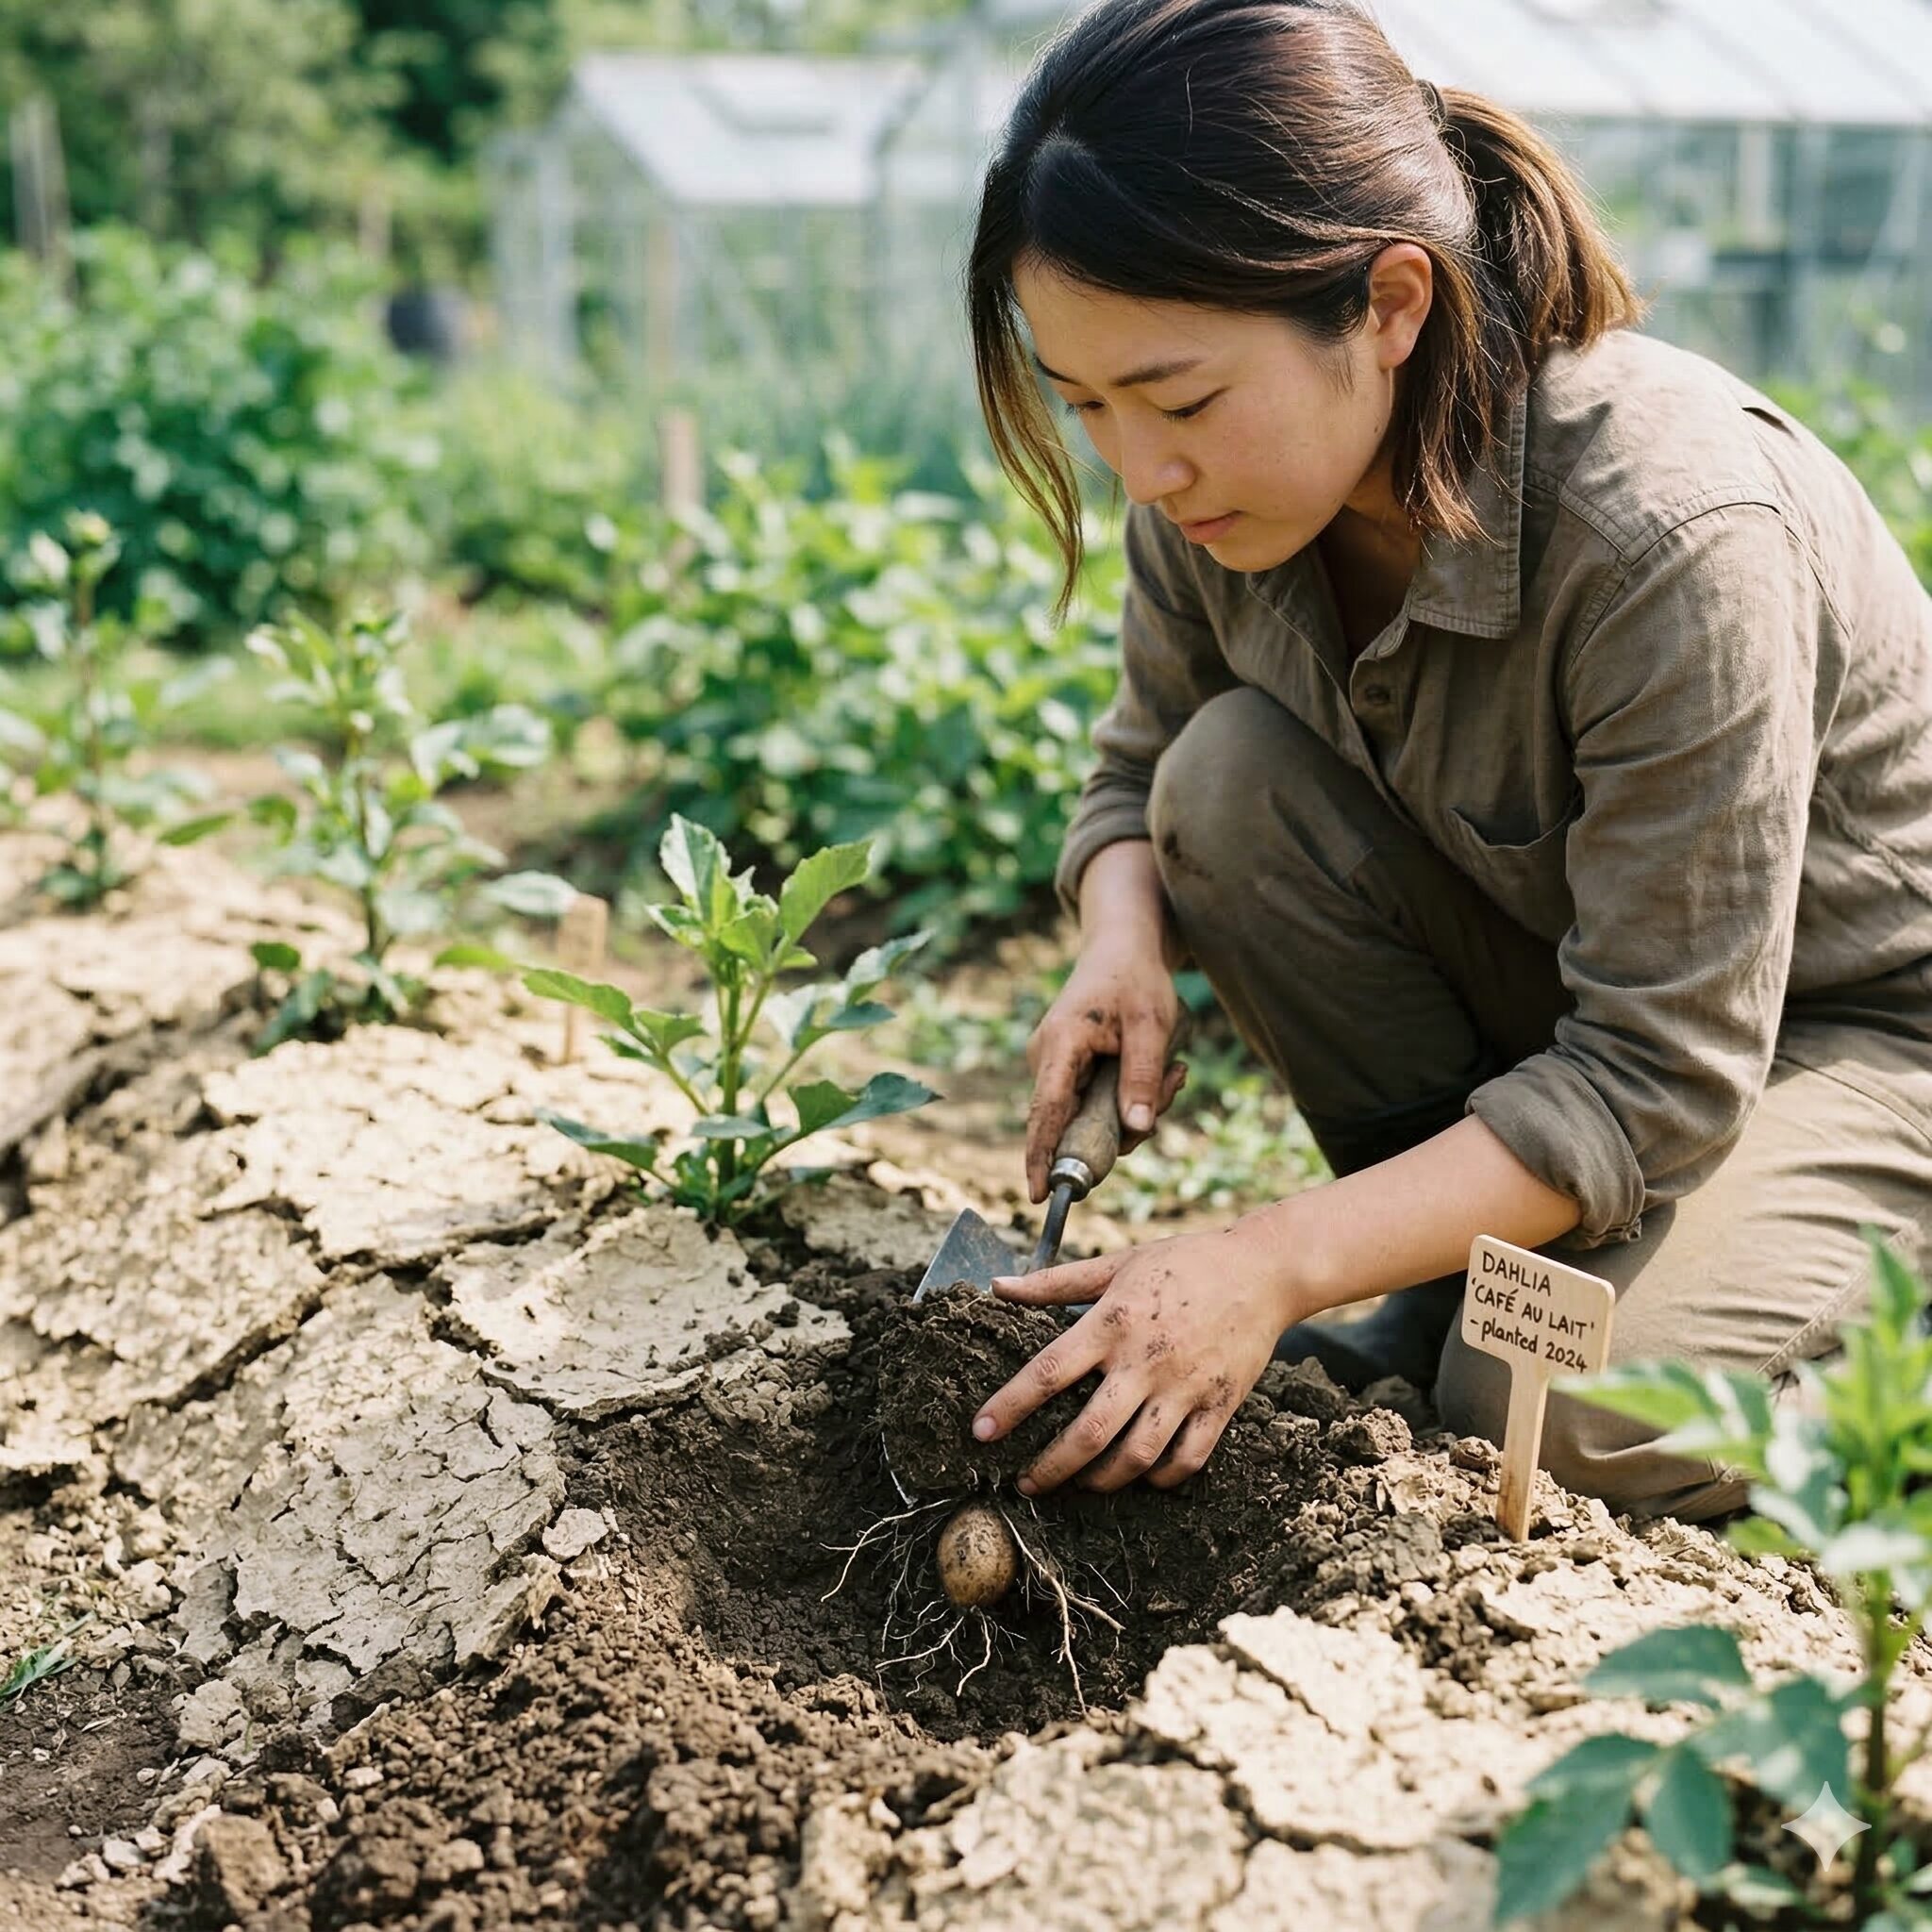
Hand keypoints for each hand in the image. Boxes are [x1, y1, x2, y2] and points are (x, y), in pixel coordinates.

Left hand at [970, 1223, 1300, 1494]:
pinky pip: (1186, 1460)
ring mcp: (1186, 1387)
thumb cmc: (1184, 1262)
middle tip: (1025, 1483)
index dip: (1010, 1406)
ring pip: (1136, 1456)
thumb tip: (999, 1286)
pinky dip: (1159, 1479)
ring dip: (1101, 1481)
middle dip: (1050, 1467)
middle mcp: (1146, 1360)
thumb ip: (1055, 1281)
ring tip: (1080, 1484)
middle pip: (1089, 1432)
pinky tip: (1141, 1477)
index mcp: (1113, 1321)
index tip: (981, 1433)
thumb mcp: (1117, 1263)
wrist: (1263, 1269)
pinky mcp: (1220, 1406)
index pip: (1048, 1371)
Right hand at [1025, 943, 1187, 1202]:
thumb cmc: (1135, 979)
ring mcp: (1056, 1068)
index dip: (1041, 1156)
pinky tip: (1162, 1071)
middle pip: (1074, 1123)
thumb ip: (1142, 1076)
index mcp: (1060, 1045)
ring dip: (1135, 1110)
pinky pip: (1096, 1106)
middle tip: (1174, 1084)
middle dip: (1126, 1126)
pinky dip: (1129, 1099)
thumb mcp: (1151, 1025)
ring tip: (1174, 1070)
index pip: (1045, 1112)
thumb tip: (1137, 1127)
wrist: (1122, 949)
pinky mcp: (1069, 1073)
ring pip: (1090, 1118)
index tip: (1039, 1195)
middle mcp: (1047, 1061)